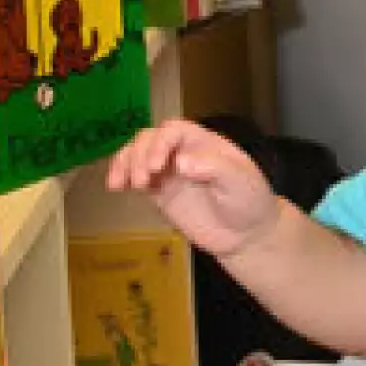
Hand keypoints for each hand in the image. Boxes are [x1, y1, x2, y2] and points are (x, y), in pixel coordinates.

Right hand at [107, 120, 278, 260]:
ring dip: (124, 163)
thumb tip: (180, 162)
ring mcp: (169, 172)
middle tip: (142, 181)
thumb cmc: (250, 201)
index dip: (160, 143)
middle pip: (149, 139)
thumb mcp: (240, 181)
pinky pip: (135, 178)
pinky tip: (116, 186)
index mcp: (204, 142)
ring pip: (137, 155)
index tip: (156, 166)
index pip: (173, 130)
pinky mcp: (159, 193)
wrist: (246, 234)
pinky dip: (122, 178)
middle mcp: (183, 152)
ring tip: (119, 184)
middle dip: (138, 155)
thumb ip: (214, 168)